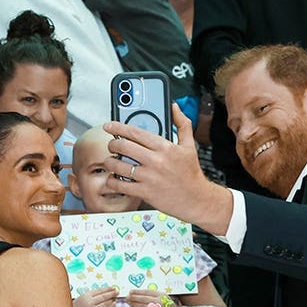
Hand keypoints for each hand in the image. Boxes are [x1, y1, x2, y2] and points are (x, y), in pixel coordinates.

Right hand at [73, 287, 117, 306]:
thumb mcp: (81, 298)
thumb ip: (91, 295)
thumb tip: (104, 291)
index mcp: (86, 296)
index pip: (100, 291)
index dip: (107, 289)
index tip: (113, 287)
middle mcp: (90, 302)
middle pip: (104, 296)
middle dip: (112, 293)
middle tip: (117, 291)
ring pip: (106, 303)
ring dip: (112, 300)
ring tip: (115, 297)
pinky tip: (113, 304)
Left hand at [103, 106, 231, 235]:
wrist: (196, 198)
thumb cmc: (191, 173)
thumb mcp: (189, 145)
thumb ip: (182, 124)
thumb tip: (175, 108)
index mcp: (164, 147)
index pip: (136, 132)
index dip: (118, 127)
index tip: (109, 126)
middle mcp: (155, 160)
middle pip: (123, 147)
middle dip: (113, 144)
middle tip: (112, 146)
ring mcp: (149, 177)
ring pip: (119, 166)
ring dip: (110, 162)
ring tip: (111, 162)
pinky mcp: (145, 192)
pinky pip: (121, 185)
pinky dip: (113, 181)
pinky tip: (113, 179)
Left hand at [125, 289, 167, 306]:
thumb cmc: (167, 305)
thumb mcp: (163, 296)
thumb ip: (153, 294)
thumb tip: (138, 292)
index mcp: (161, 295)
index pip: (147, 292)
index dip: (137, 291)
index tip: (130, 291)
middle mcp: (159, 302)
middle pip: (143, 299)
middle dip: (134, 297)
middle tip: (126, 296)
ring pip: (142, 306)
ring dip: (133, 304)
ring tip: (128, 301)